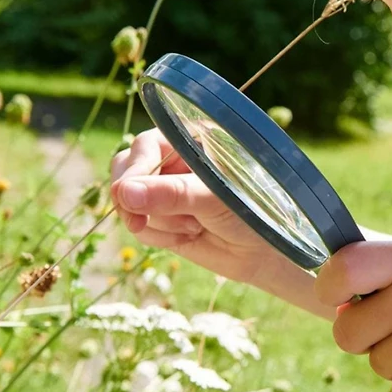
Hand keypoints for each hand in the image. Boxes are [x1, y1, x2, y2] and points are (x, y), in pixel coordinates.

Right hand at [110, 129, 291, 287]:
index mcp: (192, 139)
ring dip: (158, 223)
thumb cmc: (254, 213)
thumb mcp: (216, 198)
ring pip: (129, 202)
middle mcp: (174, 160)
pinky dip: (158, 237)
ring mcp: (165, 189)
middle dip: (136, 201)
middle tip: (140, 222)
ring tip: (196, 227)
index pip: (145, 145)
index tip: (128, 197)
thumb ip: (173, 194)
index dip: (134, 171)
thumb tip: (125, 192)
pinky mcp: (162, 217)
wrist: (266, 252)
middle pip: (126, 170)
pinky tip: (189, 236)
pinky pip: (140, 226)